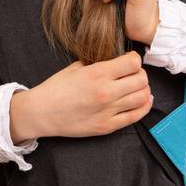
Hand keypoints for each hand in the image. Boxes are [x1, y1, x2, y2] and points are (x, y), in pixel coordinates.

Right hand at [9, 51, 152, 139]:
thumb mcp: (75, 67)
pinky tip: (143, 100)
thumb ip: (98, 64)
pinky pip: (136, 116)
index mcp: (97, 74)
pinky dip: (144, 106)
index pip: (133, 63)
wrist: (41, 113)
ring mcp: (108, 111)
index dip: (134, 59)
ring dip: (143, 89)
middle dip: (140, 74)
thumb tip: (115, 61)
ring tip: (137, 87)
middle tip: (133, 74)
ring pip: (142, 97)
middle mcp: (106, 92)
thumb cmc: (55, 89)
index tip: (130, 61)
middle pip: (141, 79)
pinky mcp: (107, 126)